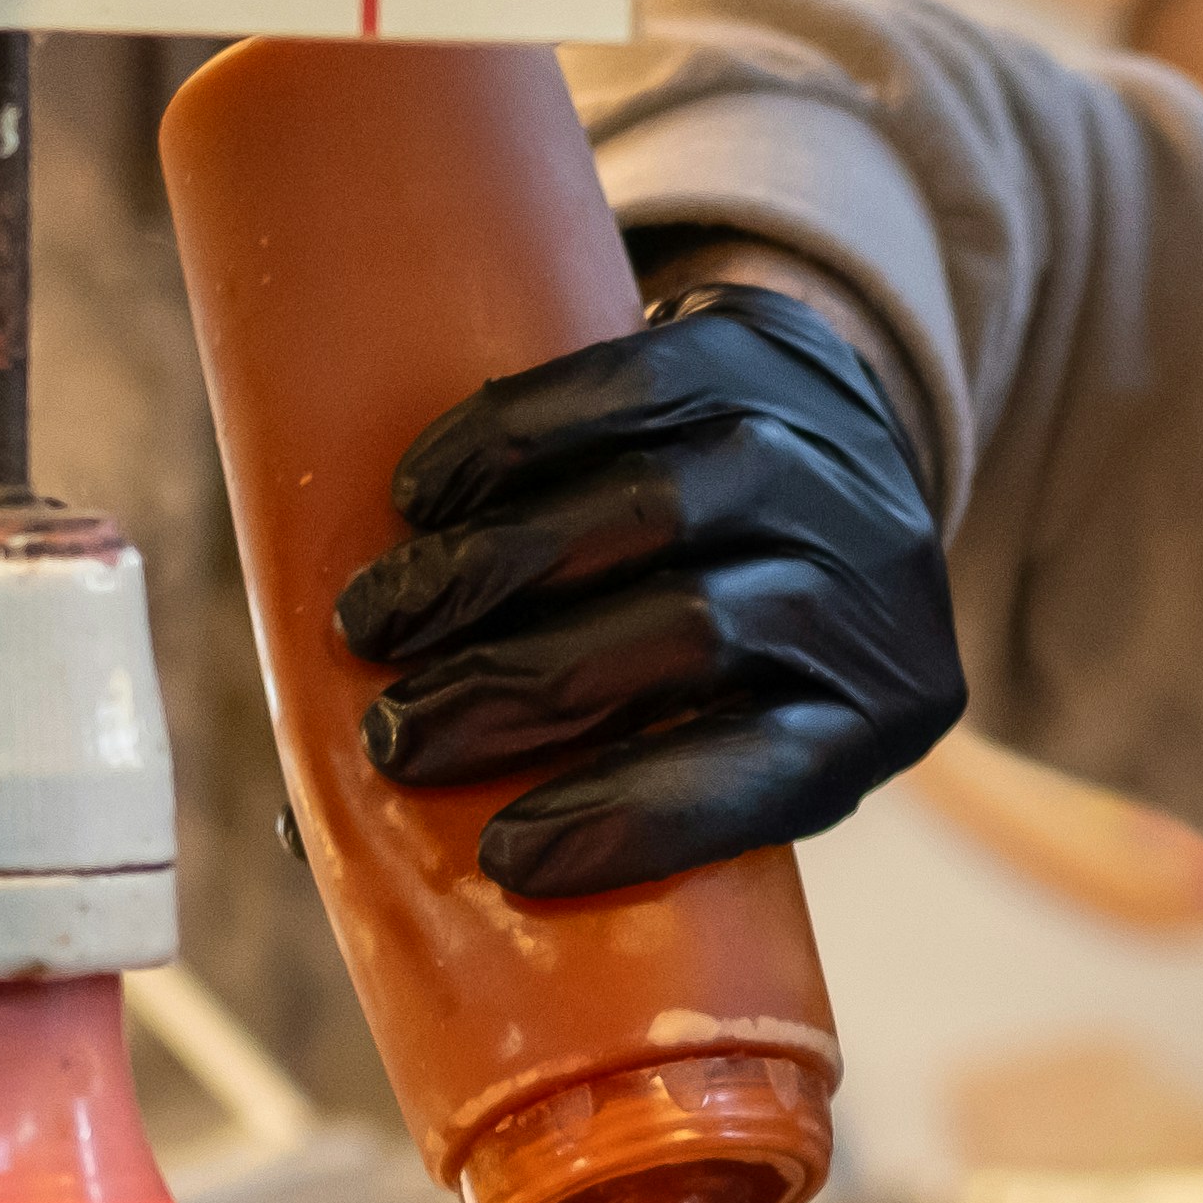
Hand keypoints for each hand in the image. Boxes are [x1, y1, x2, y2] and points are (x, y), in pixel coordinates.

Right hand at [331, 283, 963, 898]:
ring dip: (493, 568)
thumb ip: (569, 779)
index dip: (636, 818)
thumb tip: (322, 837)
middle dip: (524, 691)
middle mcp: (874, 582)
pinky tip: (422, 494)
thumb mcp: (722, 726)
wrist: (838, 447)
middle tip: (397, 736)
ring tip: (378, 621)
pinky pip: (631, 387)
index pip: (768, 775)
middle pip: (692, 635)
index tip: (503, 855)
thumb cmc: (746, 640)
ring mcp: (830, 456)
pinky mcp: (768, 346)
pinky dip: (509, 443)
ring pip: (653, 509)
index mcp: (879, 710)